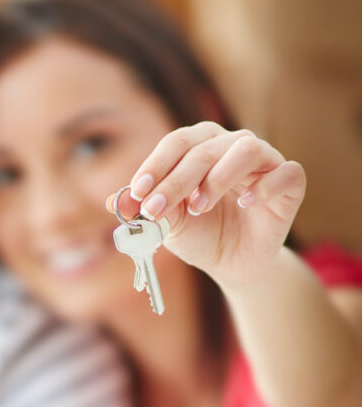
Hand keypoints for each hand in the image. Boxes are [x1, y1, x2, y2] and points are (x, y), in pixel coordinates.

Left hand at [106, 122, 305, 287]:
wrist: (231, 263)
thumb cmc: (197, 234)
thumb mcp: (168, 225)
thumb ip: (146, 209)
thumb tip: (115, 201)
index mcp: (200, 146)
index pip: (176, 143)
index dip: (155, 166)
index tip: (137, 194)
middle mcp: (232, 145)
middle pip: (203, 148)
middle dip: (175, 181)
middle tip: (155, 210)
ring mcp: (265, 161)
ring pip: (246, 149)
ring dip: (217, 177)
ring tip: (198, 207)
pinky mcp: (291, 182)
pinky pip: (286, 172)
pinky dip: (265, 187)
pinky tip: (246, 205)